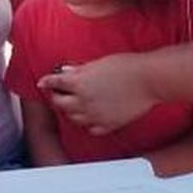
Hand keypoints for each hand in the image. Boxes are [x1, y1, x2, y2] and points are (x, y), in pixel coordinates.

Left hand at [38, 54, 154, 135]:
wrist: (148, 80)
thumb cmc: (126, 67)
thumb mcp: (98, 63)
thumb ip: (80, 70)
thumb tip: (67, 72)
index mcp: (79, 83)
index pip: (55, 83)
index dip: (47, 81)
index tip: (43, 82)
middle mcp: (83, 102)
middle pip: (60, 104)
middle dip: (58, 97)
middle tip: (60, 92)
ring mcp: (95, 116)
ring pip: (73, 118)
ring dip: (71, 111)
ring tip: (75, 104)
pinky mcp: (108, 125)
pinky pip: (91, 129)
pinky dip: (88, 123)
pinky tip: (91, 116)